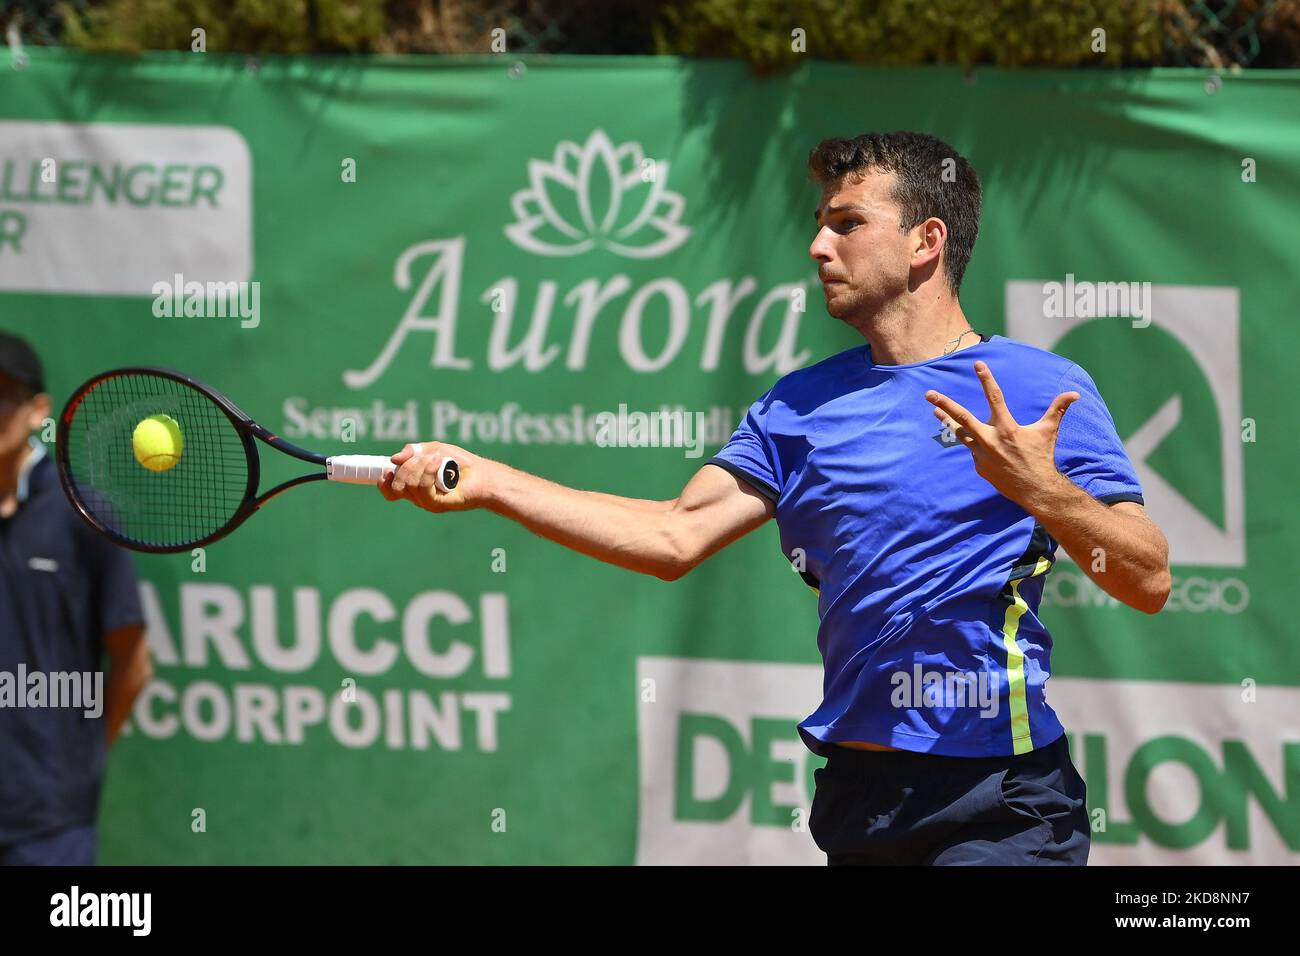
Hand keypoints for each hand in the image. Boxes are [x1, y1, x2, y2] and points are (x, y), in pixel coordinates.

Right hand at [377, 441, 488, 512]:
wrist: (483, 475)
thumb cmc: (460, 463)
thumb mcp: (435, 449)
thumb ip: (415, 451)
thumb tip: (394, 458)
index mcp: (413, 485)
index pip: (389, 490)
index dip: (384, 480)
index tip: (389, 467)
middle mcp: (417, 496)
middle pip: (396, 485)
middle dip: (407, 466)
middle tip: (426, 456)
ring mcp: (427, 502)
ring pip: (408, 485)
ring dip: (419, 466)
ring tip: (437, 458)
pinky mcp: (437, 505)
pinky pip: (423, 488)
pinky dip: (428, 471)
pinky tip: (438, 461)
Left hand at [924, 360, 1079, 511]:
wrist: (1035, 489)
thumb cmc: (1042, 457)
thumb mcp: (1049, 431)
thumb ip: (1058, 409)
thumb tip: (1075, 394)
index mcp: (1006, 427)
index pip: (994, 398)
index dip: (986, 379)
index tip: (977, 364)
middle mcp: (990, 439)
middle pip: (962, 417)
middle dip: (944, 404)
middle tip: (929, 394)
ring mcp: (981, 454)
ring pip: (960, 433)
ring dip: (947, 421)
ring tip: (935, 412)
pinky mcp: (979, 465)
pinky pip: (975, 450)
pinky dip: (975, 444)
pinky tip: (981, 443)